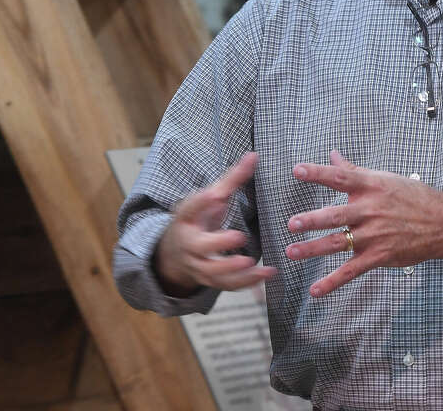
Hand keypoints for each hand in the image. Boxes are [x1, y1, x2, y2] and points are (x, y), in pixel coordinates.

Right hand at [155, 152, 275, 295]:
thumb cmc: (199, 218)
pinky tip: (267, 274)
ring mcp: (198, 264)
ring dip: (235, 271)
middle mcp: (190, 243)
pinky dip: (247, 283)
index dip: (202, 201)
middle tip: (239, 236)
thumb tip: (254, 155)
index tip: (217, 194)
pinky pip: (227, 285)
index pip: (190, 208)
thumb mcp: (210, 197)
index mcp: (187, 218)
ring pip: (213, 273)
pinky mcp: (210, 280)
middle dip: (218, 243)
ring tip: (255, 264)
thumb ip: (232, 179)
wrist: (176, 251)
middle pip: (200, 246)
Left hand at [284, 150, 442, 296]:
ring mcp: (375, 235)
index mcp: (371, 186)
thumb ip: (353, 170)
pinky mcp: (379, 256)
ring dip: (314, 249)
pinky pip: (352, 271)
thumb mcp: (384, 179)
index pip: (340, 177)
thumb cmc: (412, 197)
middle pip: (337, 215)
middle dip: (313, 220)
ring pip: (339, 243)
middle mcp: (371, 210)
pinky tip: (315, 290)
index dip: (319, 173)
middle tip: (292, 223)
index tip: (298, 170)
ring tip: (292, 251)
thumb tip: (333, 154)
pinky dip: (332, 282)